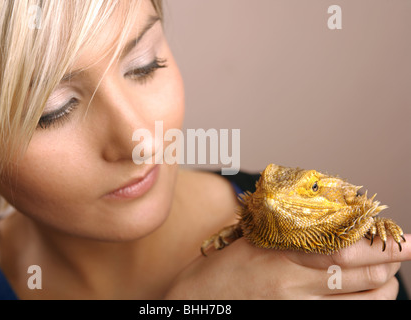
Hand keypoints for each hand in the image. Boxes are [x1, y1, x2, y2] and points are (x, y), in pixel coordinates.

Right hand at [164, 234, 410, 298]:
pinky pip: (345, 318)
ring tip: (387, 274)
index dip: (381, 243)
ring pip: (362, 304)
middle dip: (392, 263)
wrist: (199, 301)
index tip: (403, 237)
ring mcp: (297, 309)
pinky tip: (364, 295)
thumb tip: (331, 222)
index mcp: (280, 254)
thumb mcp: (253, 240)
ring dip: (385, 287)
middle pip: (362, 277)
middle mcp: (293, 286)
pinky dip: (363, 305)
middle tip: (401, 250)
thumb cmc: (222, 268)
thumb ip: (291, 232)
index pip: (345, 247)